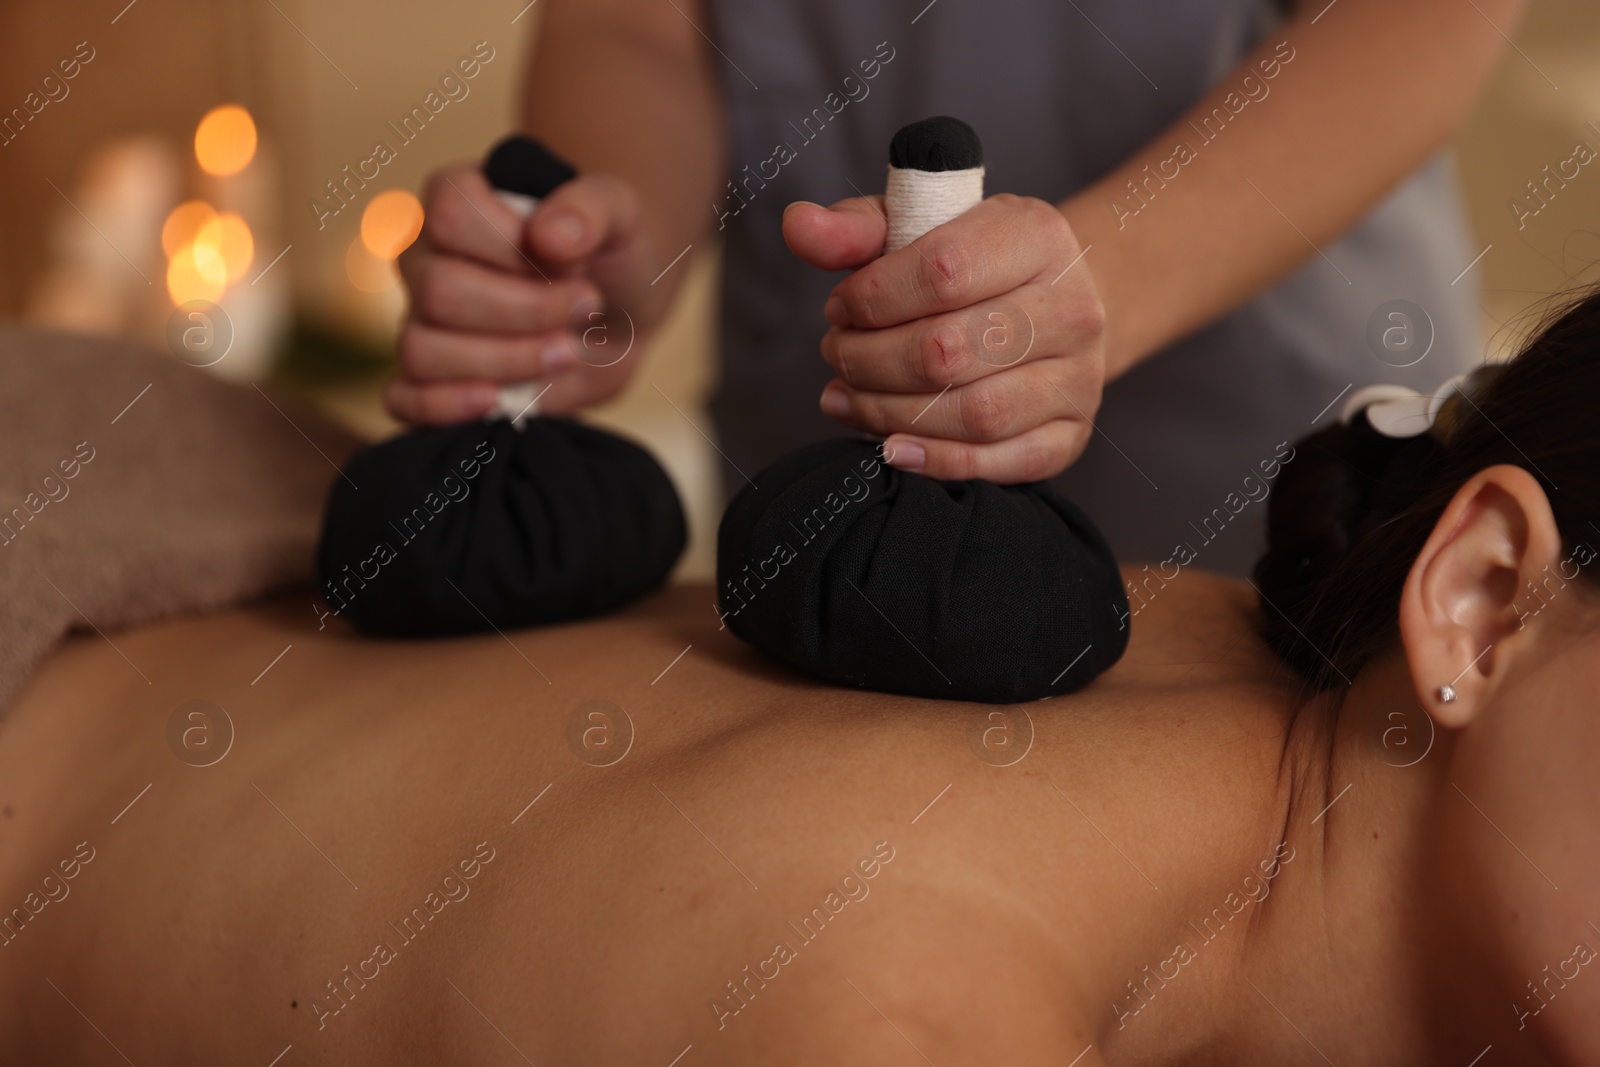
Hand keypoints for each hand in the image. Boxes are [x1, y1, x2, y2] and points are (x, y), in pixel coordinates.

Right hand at [387, 163, 661, 425]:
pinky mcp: (432, 378)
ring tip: (565, 353)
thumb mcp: (621, 215)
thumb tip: (549, 237)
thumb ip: (591, 209)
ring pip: (423, 349)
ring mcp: (420, 320)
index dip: (514, 248)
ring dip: (506, 361)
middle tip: (585, 309)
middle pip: (439, 290)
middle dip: (526, 311)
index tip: (573, 264)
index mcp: (453, 200)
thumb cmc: (606, 255)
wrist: (615, 317)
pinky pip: (404, 399)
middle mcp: (425, 258)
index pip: (449, 216)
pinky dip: (444, 408)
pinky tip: (498, 402)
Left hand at [782, 194, 1106, 483]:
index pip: (943, 271)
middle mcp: (1072, 308)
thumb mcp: (920, 228)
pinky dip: (936, 461)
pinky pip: (1001, 462)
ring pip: (974, 414)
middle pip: (948, 351)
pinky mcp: (1070, 434)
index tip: (839, 307)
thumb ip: (856, 229)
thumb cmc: (975, 266)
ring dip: (889, 412)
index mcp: (1038, 236)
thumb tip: (798, 226)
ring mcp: (1079, 378)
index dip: (872, 297)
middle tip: (837, 354)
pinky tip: (889, 444)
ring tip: (848, 396)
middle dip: (868, 359)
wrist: (1054, 307)